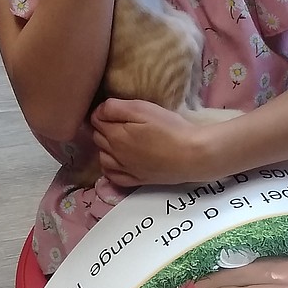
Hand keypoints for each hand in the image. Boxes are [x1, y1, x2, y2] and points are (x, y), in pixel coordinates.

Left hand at [90, 98, 215, 187]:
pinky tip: (119, 161)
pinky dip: (110, 167)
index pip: (96, 119)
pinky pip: (113, 176)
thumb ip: (115, 108)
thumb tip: (98, 111)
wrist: (192, 155)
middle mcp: (115, 154)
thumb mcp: (142, 108)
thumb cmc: (170, 128)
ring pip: (102, 157)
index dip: (103, 111)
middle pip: (97, 137)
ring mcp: (125, 169)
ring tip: (119, 139)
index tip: (116, 109)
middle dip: (103, 127)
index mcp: (115, 135)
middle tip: (120, 121)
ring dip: (105, 147)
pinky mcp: (137, 180)